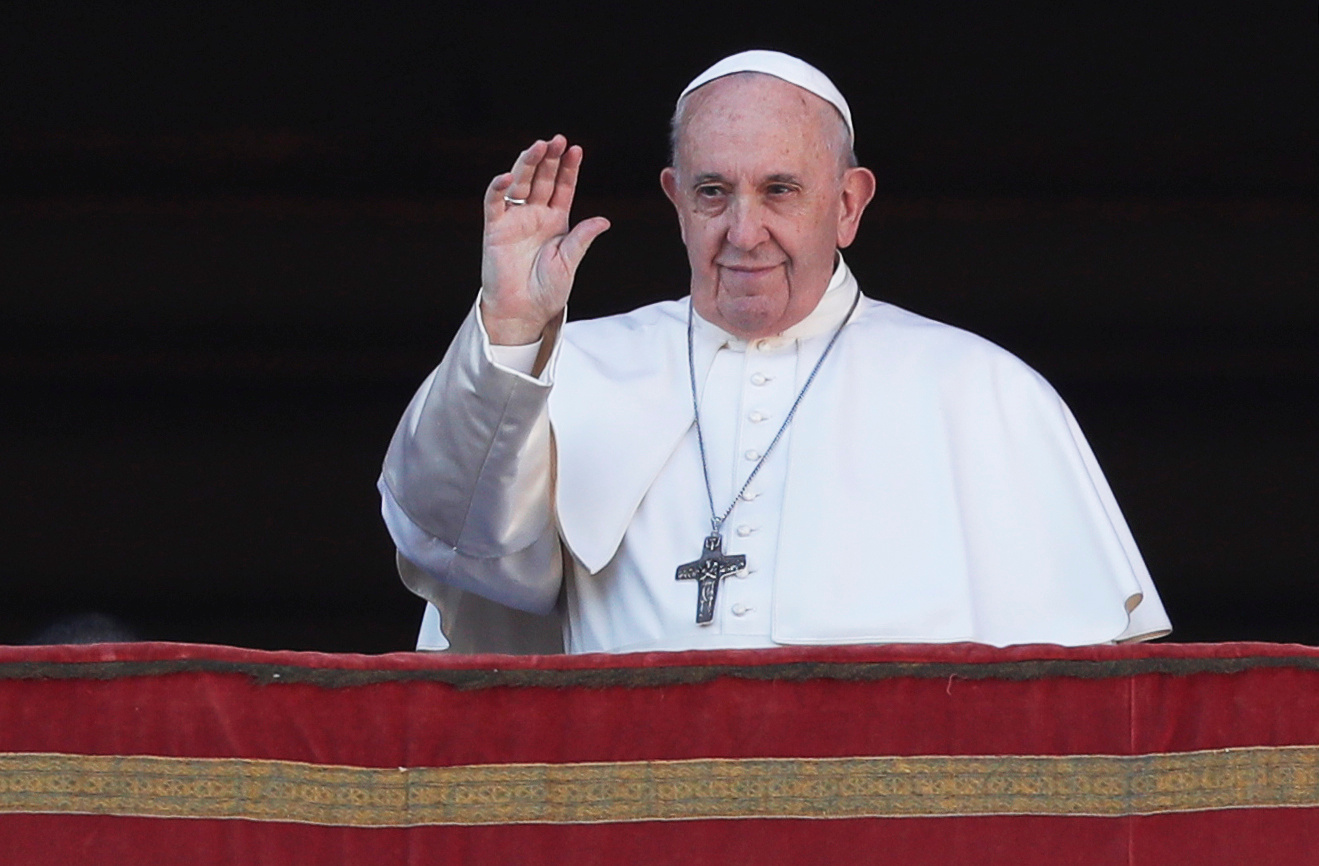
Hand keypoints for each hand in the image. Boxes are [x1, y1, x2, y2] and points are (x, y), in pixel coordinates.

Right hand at [479, 135, 609, 344]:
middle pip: (542, 178)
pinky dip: (499, 188)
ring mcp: (515, 219)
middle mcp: (535, 215)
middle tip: (557, 140)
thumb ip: (581, 239)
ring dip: (527, 164)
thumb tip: (604, 220)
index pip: (563, 187)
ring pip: (520, 183)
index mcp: (556, 221)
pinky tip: (509, 176)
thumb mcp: (569, 263)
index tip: (576, 149)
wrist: (523, 312)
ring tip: (538, 146)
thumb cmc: (547, 291)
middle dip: (549, 158)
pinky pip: (495, 202)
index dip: (568, 168)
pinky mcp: (495, 228)